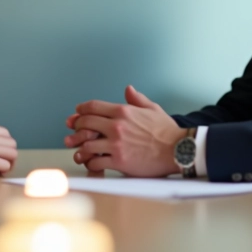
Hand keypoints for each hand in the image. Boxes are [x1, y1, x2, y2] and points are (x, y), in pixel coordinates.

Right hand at [0, 122, 17, 176]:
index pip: (5, 133)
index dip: (6, 143)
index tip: (2, 151)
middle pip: (12, 143)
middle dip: (10, 153)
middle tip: (4, 161)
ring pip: (13, 153)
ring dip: (9, 162)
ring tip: (2, 167)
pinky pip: (5, 165)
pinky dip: (4, 170)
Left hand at [67, 85, 184, 176]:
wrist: (178, 150)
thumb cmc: (167, 131)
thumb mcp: (153, 109)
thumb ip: (137, 99)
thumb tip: (128, 89)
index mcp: (123, 111)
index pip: (93, 106)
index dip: (81, 109)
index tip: (77, 113)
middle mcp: (116, 126)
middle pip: (86, 123)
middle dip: (76, 127)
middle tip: (73, 131)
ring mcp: (116, 144)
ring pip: (87, 144)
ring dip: (80, 147)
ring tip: (80, 149)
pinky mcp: (119, 161)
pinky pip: (96, 162)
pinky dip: (90, 163)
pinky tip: (92, 162)